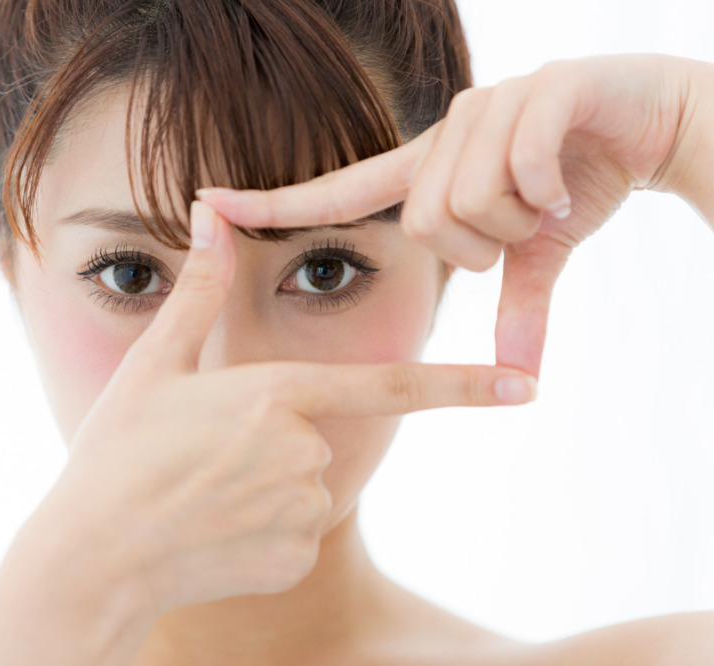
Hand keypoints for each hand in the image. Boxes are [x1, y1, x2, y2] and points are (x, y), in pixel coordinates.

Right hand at [48, 201, 536, 619]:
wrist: (95, 556)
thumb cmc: (118, 452)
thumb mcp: (154, 365)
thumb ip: (201, 290)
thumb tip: (211, 211)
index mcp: (276, 394)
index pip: (389, 385)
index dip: (463, 385)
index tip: (525, 386)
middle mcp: (303, 452)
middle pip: (315, 435)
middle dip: (269, 440)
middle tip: (199, 456)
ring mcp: (302, 511)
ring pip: (304, 485)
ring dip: (262, 487)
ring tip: (200, 495)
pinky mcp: (294, 559)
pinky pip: (292, 534)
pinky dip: (260, 531)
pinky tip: (212, 532)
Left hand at [195, 54, 706, 377]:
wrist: (655, 119)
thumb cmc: (582, 180)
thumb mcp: (538, 250)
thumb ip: (517, 303)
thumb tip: (523, 376)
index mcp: (429, 166)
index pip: (337, 190)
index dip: (272, 203)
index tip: (206, 206)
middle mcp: (446, 132)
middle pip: (425, 223)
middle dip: (484, 245)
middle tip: (527, 224)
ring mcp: (488, 108)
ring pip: (469, 201)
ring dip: (524, 220)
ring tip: (552, 199)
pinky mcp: (538, 92)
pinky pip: (518, 168)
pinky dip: (550, 191)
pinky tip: (573, 184)